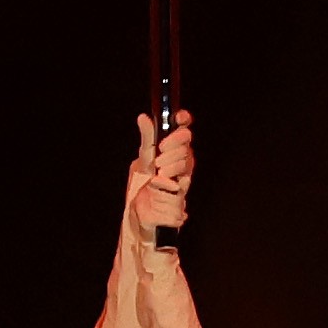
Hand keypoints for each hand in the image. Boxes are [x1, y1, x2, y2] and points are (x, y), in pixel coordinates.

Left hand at [127, 115, 196, 234]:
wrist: (140, 211)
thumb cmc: (143, 184)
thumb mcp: (143, 158)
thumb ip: (146, 138)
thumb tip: (142, 117)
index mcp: (172, 148)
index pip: (183, 128)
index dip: (184, 120)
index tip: (179, 117)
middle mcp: (181, 159)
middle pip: (186, 143)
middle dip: (174, 145)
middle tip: (159, 154)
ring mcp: (184, 174)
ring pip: (186, 160)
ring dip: (170, 163)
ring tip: (158, 171)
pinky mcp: (182, 191)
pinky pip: (182, 180)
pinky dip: (170, 179)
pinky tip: (161, 180)